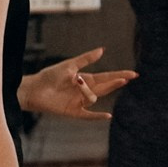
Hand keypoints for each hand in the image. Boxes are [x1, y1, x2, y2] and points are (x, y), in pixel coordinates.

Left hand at [17, 48, 134, 119]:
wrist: (34, 89)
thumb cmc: (50, 76)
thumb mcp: (69, 65)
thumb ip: (86, 59)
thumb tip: (102, 50)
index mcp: (86, 79)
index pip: (107, 77)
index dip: (120, 75)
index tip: (133, 74)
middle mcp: (86, 91)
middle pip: (106, 87)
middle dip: (116, 82)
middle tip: (127, 78)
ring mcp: (81, 102)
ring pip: (93, 98)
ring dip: (87, 90)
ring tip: (76, 81)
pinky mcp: (74, 112)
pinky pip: (89, 115)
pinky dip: (98, 116)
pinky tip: (108, 115)